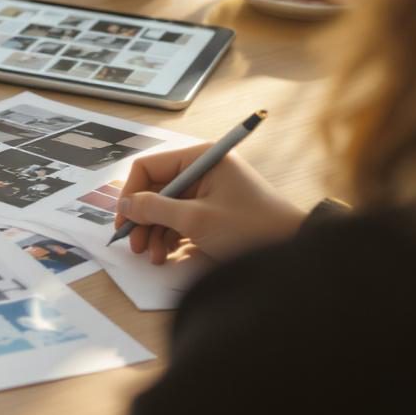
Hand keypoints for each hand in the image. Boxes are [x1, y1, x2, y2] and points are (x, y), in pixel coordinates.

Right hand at [115, 145, 305, 264]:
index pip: (149, 167)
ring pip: (165, 207)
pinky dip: (170, 236)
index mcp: (201, 158)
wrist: (292, 248)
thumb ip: (155, 210)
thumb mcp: (196, 220)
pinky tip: (167, 254)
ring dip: (155, 232)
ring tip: (155, 256)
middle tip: (136, 246)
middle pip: (155, 189)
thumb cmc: (250, 227)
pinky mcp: (213, 210)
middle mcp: (202, 168)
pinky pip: (180, 218)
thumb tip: (125, 205)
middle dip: (143, 219)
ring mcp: (208, 190)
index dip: (131, 194)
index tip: (123, 222)